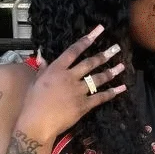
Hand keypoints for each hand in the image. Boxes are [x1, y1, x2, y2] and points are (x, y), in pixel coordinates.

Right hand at [18, 25, 125, 143]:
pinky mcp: (84, 105)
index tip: (99, 30)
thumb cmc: (32, 103)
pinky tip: (120, 88)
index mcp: (56, 69)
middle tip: (116, 48)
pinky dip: (111, 93)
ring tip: (121, 66)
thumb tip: (42, 57)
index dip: (88, 39)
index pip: (74, 50)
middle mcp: (69, 77)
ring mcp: (78, 91)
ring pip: (98, 79)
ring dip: (111, 72)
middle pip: (90, 63)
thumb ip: (42, 69)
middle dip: (104, 55)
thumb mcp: (35, 82)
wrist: (37, 123)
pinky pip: (100, 97)